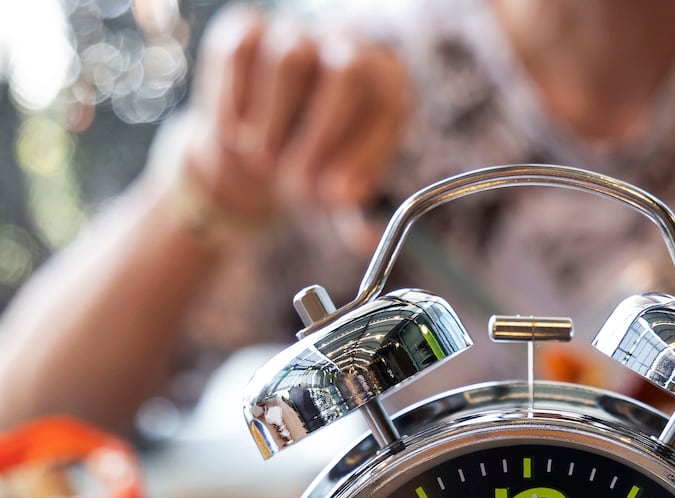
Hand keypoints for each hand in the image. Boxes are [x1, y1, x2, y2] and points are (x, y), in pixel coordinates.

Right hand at [161, 4, 408, 226]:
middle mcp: (348, 48)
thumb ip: (355, 217)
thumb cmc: (311, 170)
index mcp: (385, 86)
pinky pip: (239, 55)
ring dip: (274, 124)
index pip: (387, 104)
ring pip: (288, 63)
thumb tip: (367, 238)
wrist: (258, 157)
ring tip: (265, 164)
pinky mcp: (246, 30)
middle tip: (299, 185)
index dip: (365, 152)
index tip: (339, 196)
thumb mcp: (338, 196)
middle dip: (321, 135)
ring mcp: (297, 34)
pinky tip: (240, 137)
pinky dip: (236, 104)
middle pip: (345, 73)